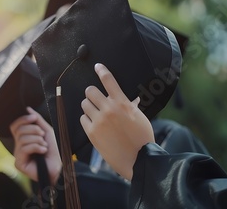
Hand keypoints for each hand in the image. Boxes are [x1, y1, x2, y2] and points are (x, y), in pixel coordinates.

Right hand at [10, 107, 61, 184]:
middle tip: (42, 135)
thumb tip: (28, 109)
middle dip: (33, 130)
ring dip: (37, 140)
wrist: (59, 167)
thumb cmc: (54, 151)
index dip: (23, 119)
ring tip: (44, 146)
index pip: (15, 126)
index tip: (34, 118)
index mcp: (23, 139)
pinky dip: (36, 147)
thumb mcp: (46, 131)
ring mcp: (18, 155)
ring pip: (22, 139)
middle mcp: (18, 146)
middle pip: (18, 130)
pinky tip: (43, 151)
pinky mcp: (19, 163)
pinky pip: (23, 148)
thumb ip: (37, 120)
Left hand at [79, 63, 154, 179]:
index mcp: (123, 103)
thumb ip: (130, 106)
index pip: (109, 80)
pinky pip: (83, 118)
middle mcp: (109, 109)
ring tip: (96, 113)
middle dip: (92, 94)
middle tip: (96, 99)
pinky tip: (94, 125)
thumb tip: (129, 99)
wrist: (139, 160)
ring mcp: (99, 121)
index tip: (97, 66)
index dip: (102, 71)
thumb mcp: (140, 117)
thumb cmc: (143, 139)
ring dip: (89, 107)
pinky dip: (87, 120)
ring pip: (84, 104)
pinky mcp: (91, 132)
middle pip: (90, 91)